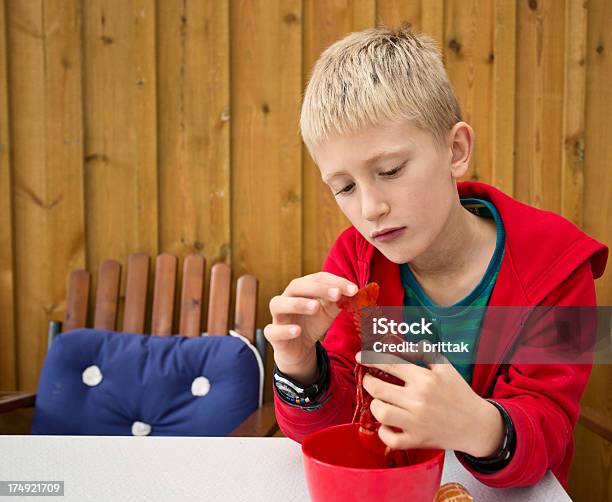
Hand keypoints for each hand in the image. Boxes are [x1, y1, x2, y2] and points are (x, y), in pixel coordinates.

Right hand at [264, 273, 357, 384]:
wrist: (300, 348)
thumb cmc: (313, 323)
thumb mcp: (329, 310)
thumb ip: (340, 300)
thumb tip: (356, 291)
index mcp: (302, 288)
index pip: (317, 278)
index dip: (335, 282)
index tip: (354, 289)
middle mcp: (287, 298)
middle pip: (297, 286)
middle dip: (317, 289)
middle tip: (336, 294)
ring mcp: (277, 315)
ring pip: (279, 304)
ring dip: (298, 304)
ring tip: (315, 307)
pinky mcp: (272, 334)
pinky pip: (272, 330)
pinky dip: (285, 330)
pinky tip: (297, 331)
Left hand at [357, 349, 504, 456]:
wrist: (476, 425)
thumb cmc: (459, 393)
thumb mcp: (445, 367)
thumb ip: (423, 352)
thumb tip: (401, 341)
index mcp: (424, 379)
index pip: (389, 364)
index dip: (371, 358)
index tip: (360, 357)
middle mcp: (418, 400)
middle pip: (378, 388)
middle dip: (367, 381)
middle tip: (368, 379)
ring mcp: (416, 423)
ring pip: (380, 413)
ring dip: (375, 405)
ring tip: (379, 401)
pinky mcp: (416, 441)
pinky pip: (390, 438)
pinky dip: (384, 432)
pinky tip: (388, 424)